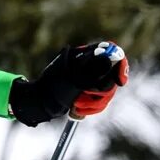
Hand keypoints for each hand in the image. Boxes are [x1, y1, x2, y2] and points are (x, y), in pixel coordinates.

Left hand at [10, 41, 128, 125]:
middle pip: (112, 75)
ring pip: (107, 89)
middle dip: (102, 90)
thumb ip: (93, 70)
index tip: (119, 81)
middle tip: (87, 96)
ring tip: (77, 104)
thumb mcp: (74, 79)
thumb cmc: (53, 88)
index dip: (119, 65)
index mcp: (84, 54)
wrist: (40, 102)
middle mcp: (89, 64)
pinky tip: (77, 108)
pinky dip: (91, 106)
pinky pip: (100, 99)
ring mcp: (89, 78)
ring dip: (94, 101)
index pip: (111, 51)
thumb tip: (110, 57)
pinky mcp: (88, 91)